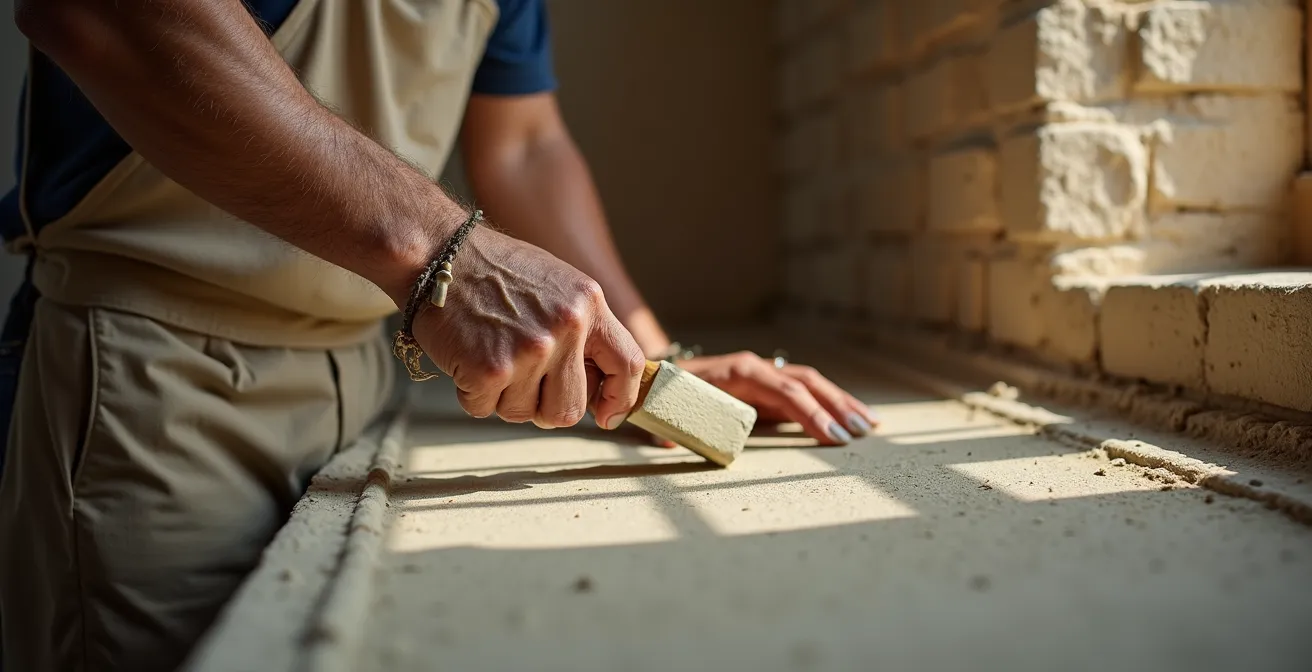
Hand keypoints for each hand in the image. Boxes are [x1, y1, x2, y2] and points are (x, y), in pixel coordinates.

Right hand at [410, 226, 644, 429]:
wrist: (436, 252)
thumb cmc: (493, 269)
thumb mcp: (558, 285)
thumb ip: (583, 329)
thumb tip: (600, 382)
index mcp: (589, 304)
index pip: (628, 364)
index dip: (620, 399)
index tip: (606, 415)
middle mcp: (566, 327)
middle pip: (571, 410)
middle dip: (546, 407)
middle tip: (523, 382)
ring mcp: (530, 350)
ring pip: (525, 414)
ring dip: (504, 397)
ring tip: (490, 354)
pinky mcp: (490, 370)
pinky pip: (485, 409)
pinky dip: (471, 393)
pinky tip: (465, 356)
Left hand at [676, 352, 877, 445]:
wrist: (655, 377)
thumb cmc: (661, 396)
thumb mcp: (661, 409)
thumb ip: (664, 427)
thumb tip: (666, 444)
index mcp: (737, 373)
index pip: (784, 391)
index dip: (810, 413)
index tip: (832, 436)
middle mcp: (756, 369)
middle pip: (806, 383)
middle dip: (837, 407)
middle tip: (862, 432)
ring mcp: (763, 376)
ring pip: (811, 385)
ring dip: (841, 404)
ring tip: (870, 425)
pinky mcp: (767, 388)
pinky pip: (804, 393)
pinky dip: (829, 404)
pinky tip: (852, 418)